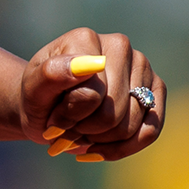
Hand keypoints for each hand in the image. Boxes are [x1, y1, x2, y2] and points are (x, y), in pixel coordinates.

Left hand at [19, 28, 164, 161]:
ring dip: (100, 140)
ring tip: (81, 131)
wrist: (47, 105)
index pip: (90, 96)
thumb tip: (91, 64)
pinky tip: (99, 148)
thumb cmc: (39, 97)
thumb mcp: (33, 90)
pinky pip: (150, 131)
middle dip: (85, 131)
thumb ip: (53, 74)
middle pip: (112, 114)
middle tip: (66, 128)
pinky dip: (123, 148)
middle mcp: (120, 46)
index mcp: (86, 39)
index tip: (52, 118)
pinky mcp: (156, 89)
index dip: (69, 117)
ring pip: (130, 127)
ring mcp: (142, 66)